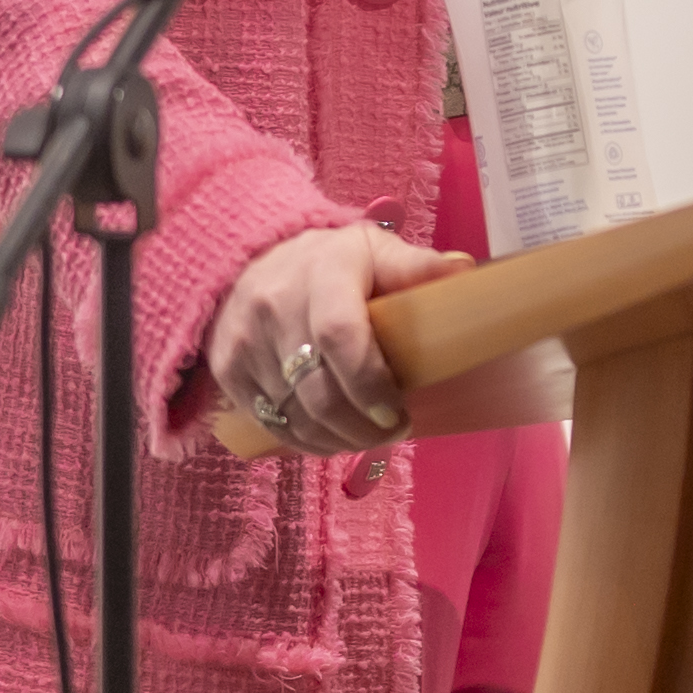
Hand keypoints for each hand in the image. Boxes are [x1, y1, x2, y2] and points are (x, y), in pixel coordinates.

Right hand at [205, 219, 467, 455]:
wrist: (245, 260)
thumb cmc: (327, 263)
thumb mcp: (373, 251)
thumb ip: (414, 266)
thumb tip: (465, 271)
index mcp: (322, 272)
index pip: (340, 335)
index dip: (370, 383)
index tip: (400, 413)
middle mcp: (275, 306)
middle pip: (318, 390)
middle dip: (362, 425)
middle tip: (396, 431)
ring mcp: (245, 341)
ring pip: (295, 415)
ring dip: (339, 438)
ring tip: (371, 436)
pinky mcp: (228, 371)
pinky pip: (272, 422)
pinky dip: (307, 441)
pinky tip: (334, 437)